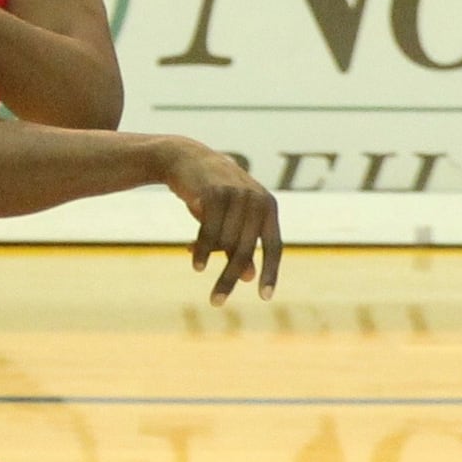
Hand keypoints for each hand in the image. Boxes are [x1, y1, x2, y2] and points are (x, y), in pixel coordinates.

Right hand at [163, 139, 281, 306]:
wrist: (186, 159)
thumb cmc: (212, 193)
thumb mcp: (230, 219)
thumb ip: (240, 245)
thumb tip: (250, 278)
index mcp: (268, 206)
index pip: (275, 246)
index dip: (271, 272)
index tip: (265, 297)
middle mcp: (257, 200)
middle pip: (245, 250)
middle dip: (229, 278)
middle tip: (216, 302)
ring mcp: (237, 194)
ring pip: (224, 243)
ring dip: (208, 258)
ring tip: (197, 265)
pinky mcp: (215, 193)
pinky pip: (208, 233)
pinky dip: (200, 250)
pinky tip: (195, 264)